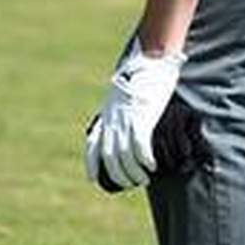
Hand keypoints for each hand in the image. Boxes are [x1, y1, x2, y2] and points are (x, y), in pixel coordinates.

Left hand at [83, 39, 182, 193]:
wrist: (150, 60)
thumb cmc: (142, 75)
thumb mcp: (123, 93)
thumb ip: (122, 106)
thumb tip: (128, 114)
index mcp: (107, 115)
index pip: (93, 144)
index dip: (91, 164)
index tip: (93, 179)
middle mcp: (113, 120)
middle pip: (110, 157)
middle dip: (119, 175)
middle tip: (131, 183)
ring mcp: (126, 120)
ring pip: (125, 157)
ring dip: (134, 173)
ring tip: (144, 179)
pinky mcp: (142, 118)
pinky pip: (140, 147)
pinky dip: (145, 160)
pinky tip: (152, 166)